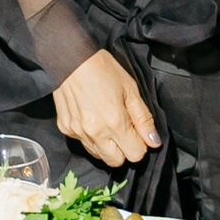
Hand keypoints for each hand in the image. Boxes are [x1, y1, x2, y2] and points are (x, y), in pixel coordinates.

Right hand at [52, 49, 158, 168]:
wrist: (69, 57)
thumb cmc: (103, 69)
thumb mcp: (131, 89)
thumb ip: (143, 119)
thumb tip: (153, 142)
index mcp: (115, 123)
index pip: (136, 155)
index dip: (140, 144)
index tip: (137, 130)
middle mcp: (95, 133)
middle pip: (116, 162)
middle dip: (124, 150)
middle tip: (123, 129)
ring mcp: (77, 132)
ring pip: (98, 155)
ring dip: (107, 146)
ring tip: (106, 122)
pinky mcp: (65, 128)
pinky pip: (83, 142)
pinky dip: (90, 136)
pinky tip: (90, 117)